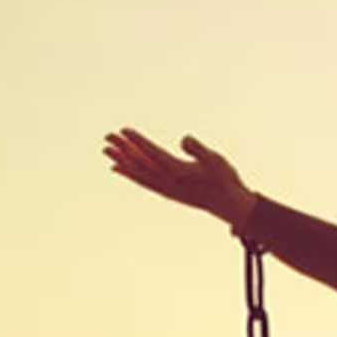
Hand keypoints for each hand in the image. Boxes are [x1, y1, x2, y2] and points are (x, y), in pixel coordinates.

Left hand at [103, 129, 256, 229]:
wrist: (229, 205)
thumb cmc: (225, 180)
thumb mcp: (215, 160)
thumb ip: (198, 149)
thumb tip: (183, 139)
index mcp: (178, 172)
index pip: (152, 154)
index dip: (137, 142)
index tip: (123, 131)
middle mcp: (168, 182)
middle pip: (140, 163)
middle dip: (123, 149)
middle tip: (107, 137)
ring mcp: (166, 188)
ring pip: (138, 174)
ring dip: (122, 161)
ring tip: (107, 151)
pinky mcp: (168, 192)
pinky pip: (143, 182)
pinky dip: (129, 174)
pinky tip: (118, 168)